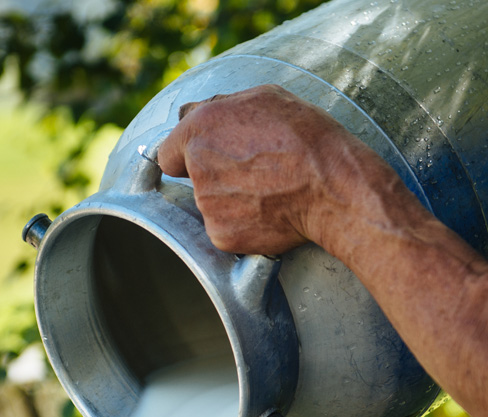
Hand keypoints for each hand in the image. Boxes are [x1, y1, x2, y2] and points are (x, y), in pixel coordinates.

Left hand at [157, 84, 399, 255]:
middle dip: (216, 179)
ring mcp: (208, 206)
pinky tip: (270, 213)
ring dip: (232, 203)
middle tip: (254, 175)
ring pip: (212, 207)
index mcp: (198, 130)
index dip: (187, 157)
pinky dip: (244, 226)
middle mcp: (197, 169)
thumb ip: (218, 107)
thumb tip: (193, 114)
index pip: (167, 154)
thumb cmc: (304, 137)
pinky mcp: (222, 236)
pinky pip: (226, 231)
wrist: (331, 186)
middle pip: (194, 182)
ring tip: (269, 192)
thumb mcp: (263, 98)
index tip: (205, 161)